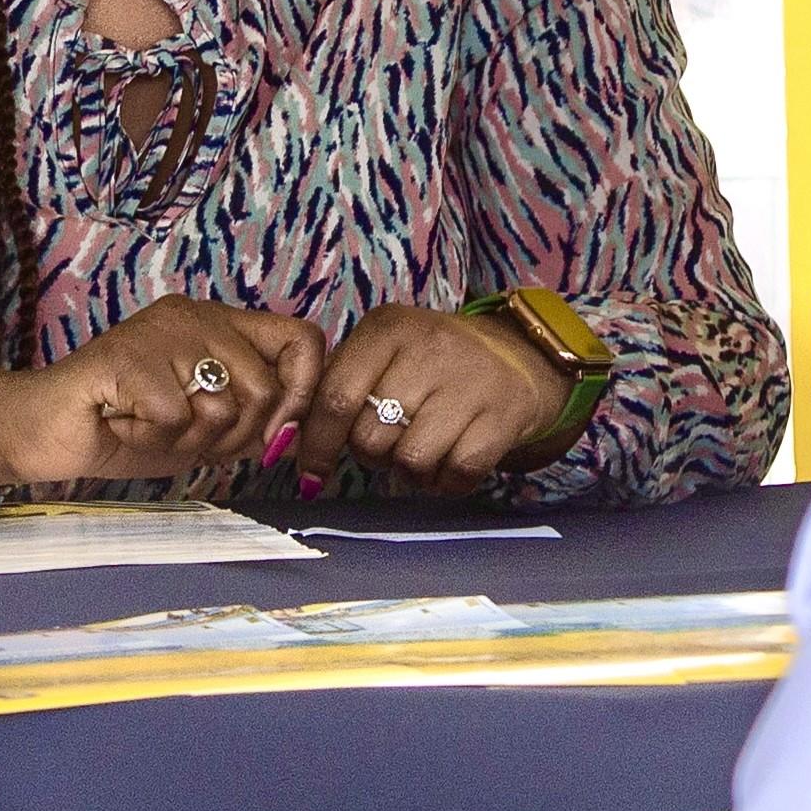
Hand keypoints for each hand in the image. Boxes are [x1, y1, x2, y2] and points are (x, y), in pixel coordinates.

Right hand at [0, 297, 321, 496]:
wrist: (43, 432)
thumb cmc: (123, 429)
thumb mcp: (204, 429)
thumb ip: (252, 424)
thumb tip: (296, 431)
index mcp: (217, 324)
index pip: (302, 339)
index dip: (302, 393)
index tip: (275, 436)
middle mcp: (193, 316)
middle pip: (264, 389)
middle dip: (232, 439)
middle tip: (183, 439)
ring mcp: (158, 331)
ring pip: (221, 408)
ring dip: (186, 442)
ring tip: (146, 427)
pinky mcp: (126, 356)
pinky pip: (174, 419)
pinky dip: (149, 440)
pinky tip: (122, 426)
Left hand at [300, 301, 572, 491]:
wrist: (518, 356)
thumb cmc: (432, 363)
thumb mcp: (386, 351)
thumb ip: (341, 384)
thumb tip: (292, 443)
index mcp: (388, 328)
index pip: (335, 396)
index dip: (317, 444)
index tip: (311, 472)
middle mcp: (429, 347)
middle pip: (370, 437)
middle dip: (373, 454)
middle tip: (391, 442)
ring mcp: (470, 381)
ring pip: (411, 461)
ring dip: (411, 473)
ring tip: (424, 450)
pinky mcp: (503, 416)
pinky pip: (455, 474)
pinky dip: (446, 481)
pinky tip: (452, 458)